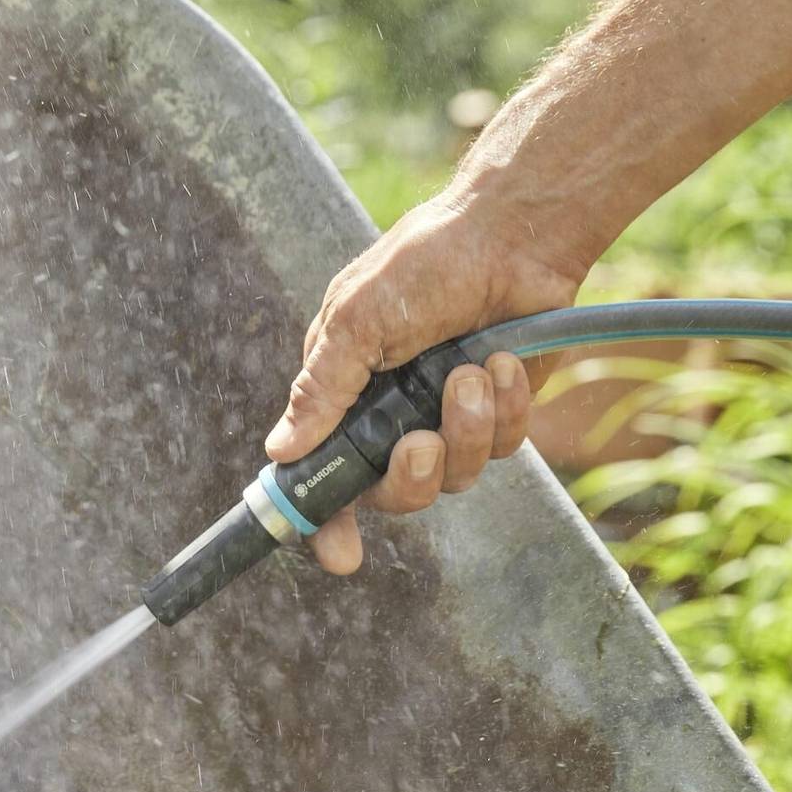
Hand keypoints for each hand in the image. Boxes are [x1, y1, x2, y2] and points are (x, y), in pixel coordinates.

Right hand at [267, 189, 589, 572]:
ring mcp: (447, 416)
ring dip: (465, 429)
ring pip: (454, 477)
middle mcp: (393, 415)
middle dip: (409, 478)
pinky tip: (503, 360)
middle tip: (420, 443)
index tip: (342, 556)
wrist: (511, 234)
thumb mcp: (357, 320)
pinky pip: (501, 446)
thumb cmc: (424, 263)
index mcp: (344, 395)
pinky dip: (504, 407)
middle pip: (393, 495)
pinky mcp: (499, 411)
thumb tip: (279, 451)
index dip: (328, 522)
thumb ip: (321, 388)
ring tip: (474, 372)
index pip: (326, 477)